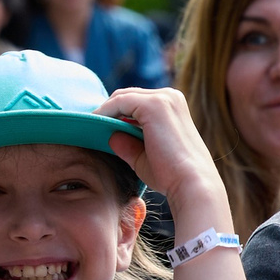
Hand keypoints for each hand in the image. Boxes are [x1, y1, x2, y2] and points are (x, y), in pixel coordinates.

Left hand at [97, 87, 229, 218]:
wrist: (191, 184)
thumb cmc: (172, 176)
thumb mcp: (144, 156)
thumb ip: (128, 144)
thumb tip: (110, 136)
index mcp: (173, 106)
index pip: (137, 102)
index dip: (117, 113)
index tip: (98, 127)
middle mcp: (170, 97)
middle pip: (128, 95)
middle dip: (109, 110)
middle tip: (90, 126)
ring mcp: (164, 98)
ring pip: (122, 97)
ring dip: (105, 111)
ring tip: (89, 127)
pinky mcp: (154, 105)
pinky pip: (119, 103)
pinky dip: (105, 113)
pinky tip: (94, 126)